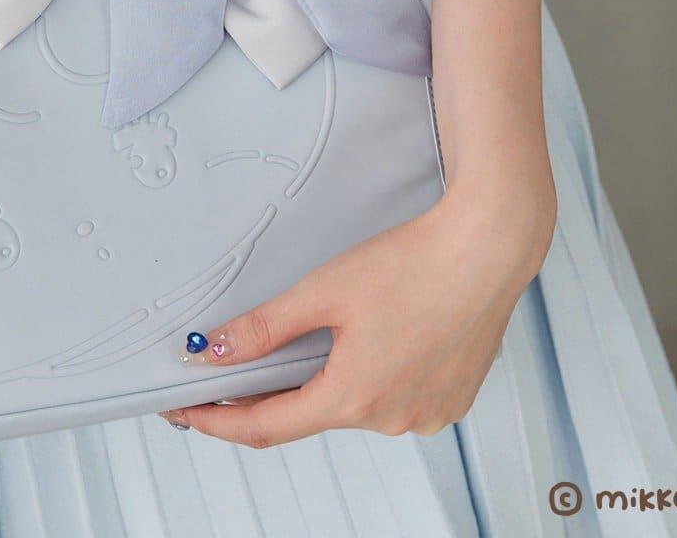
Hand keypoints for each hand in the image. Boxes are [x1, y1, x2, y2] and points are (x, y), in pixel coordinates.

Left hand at [161, 162, 556, 446]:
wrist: (487, 248)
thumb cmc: (415, 263)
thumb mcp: (324, 290)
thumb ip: (264, 328)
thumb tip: (211, 352)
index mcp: (353, 398)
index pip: (267, 428)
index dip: (220, 422)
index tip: (189, 411)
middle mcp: (390, 419)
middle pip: (314, 412)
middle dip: (279, 388)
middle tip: (251, 356)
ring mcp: (425, 415)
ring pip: (358, 403)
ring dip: (335, 379)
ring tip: (340, 330)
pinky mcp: (450, 400)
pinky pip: (396, 397)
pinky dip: (378, 375)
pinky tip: (384, 337)